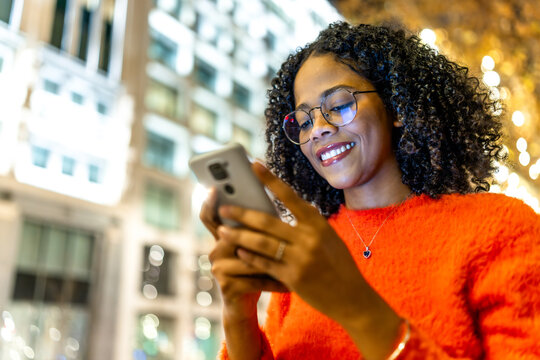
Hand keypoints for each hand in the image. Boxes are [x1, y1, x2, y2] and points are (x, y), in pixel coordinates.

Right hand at [200, 186, 286, 320]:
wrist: (243, 306)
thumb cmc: (257, 271)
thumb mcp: (258, 246)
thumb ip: (261, 228)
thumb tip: (278, 199)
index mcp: (222, 236)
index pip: (211, 215)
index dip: (209, 202)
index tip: (213, 188)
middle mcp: (216, 249)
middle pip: (237, 234)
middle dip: (261, 232)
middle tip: (282, 227)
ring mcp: (219, 268)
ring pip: (250, 257)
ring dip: (275, 261)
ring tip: (296, 260)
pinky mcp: (227, 286)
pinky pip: (255, 280)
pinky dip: (275, 282)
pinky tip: (290, 284)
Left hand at [217, 162, 379, 324]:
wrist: (352, 297)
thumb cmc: (339, 264)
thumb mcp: (329, 237)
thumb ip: (308, 225)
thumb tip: (282, 212)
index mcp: (317, 224)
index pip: (290, 196)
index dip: (270, 180)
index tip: (254, 165)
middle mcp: (309, 238)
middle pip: (267, 222)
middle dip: (242, 214)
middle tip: (223, 208)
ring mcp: (300, 259)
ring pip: (261, 243)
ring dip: (238, 236)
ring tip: (221, 231)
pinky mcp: (293, 278)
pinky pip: (265, 264)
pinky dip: (250, 257)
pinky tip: (238, 251)